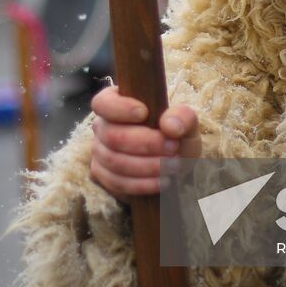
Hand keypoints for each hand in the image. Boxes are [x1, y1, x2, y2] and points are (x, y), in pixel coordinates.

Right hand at [89, 84, 199, 199]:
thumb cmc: (175, 136)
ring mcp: (99, 152)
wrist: (173, 164)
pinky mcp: (103, 176)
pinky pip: (117, 182)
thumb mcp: (186, 123)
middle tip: (173, 148)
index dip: (120, 109)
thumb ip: (182, 117)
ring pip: (115, 161)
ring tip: (173, 166)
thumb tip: (169, 125)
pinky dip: (142, 184)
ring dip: (147, 166)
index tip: (144, 113)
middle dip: (145, 143)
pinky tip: (162, 181)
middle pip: (112, 136)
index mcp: (115, 103)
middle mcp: (102, 127)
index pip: (103, 103)